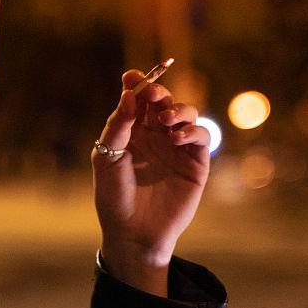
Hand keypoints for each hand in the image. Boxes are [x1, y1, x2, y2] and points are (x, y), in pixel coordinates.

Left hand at [92, 69, 210, 294]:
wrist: (132, 232)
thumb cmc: (114, 197)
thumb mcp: (107, 158)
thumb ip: (118, 125)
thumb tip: (131, 92)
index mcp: (131, 131)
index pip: (137, 99)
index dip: (138, 83)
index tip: (132, 75)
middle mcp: (154, 135)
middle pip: (162, 101)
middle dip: (158, 91)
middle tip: (153, 94)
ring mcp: (176, 147)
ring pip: (185, 113)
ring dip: (177, 110)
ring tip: (164, 123)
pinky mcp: (195, 162)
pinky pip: (200, 136)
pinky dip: (191, 130)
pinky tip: (175, 138)